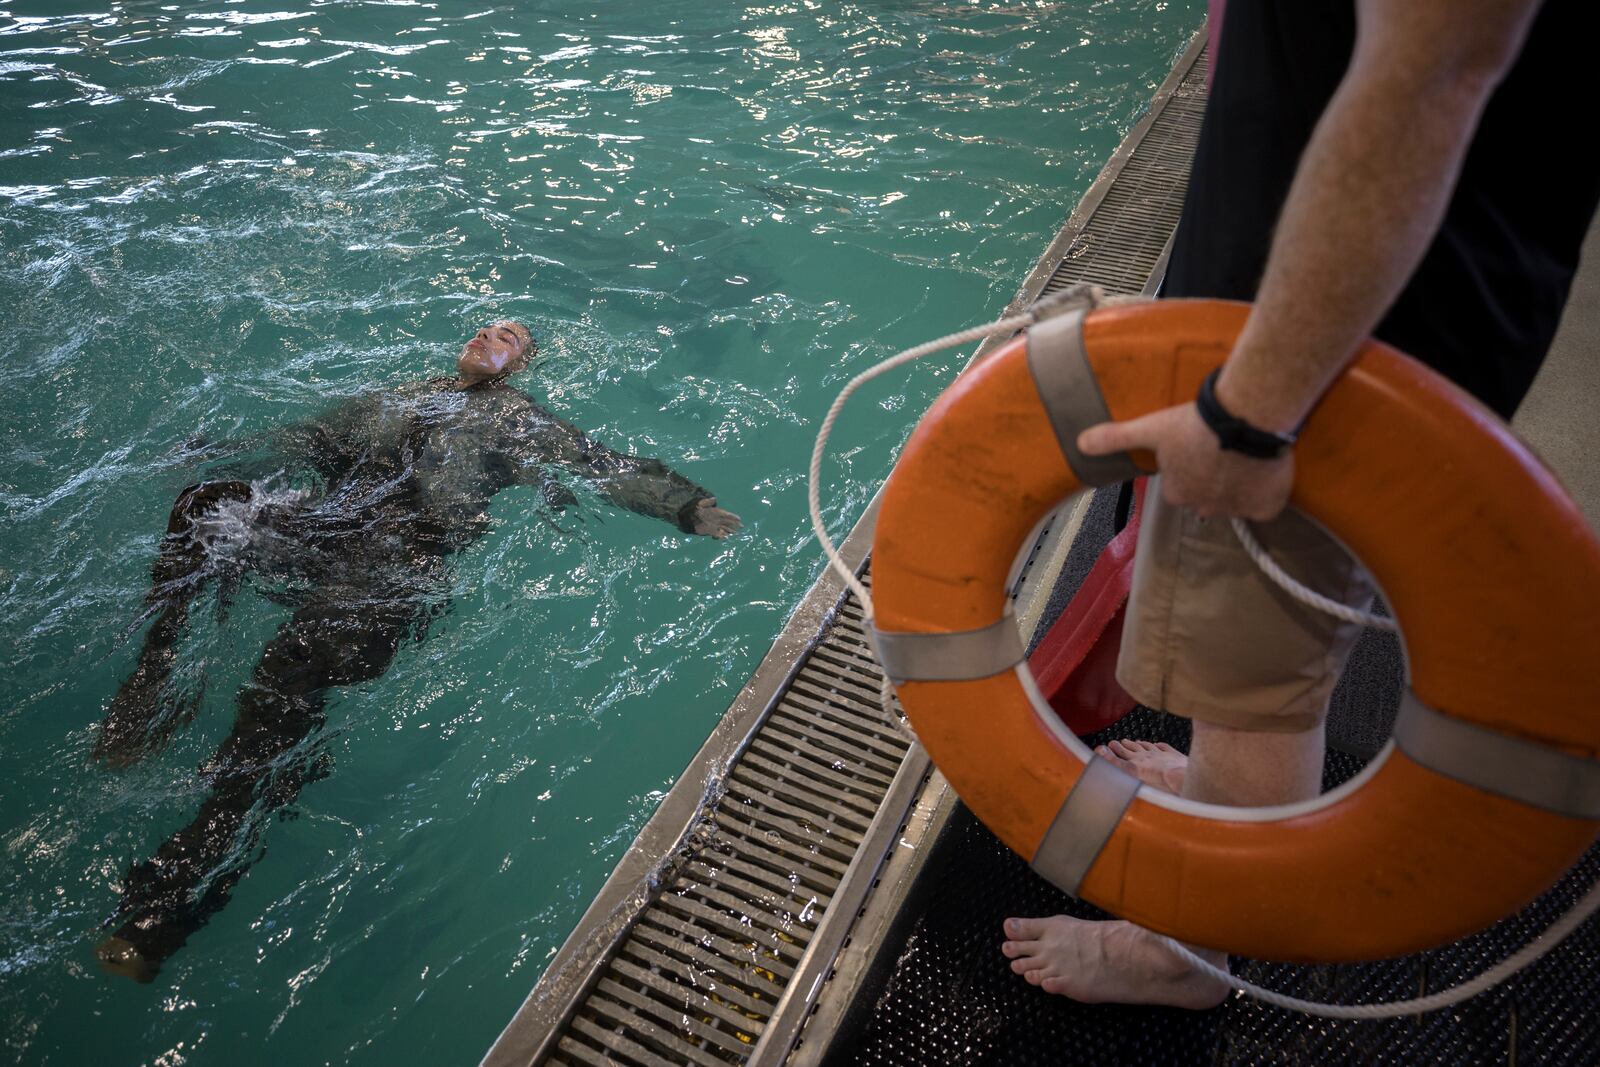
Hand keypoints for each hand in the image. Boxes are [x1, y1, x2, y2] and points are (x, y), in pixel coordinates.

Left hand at [691, 497, 741, 538]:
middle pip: (728, 522)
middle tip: (741, 526)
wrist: (690, 517)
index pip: (727, 514)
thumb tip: (714, 498)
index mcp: (717, 512)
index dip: (733, 517)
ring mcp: (715, 526)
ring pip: (725, 528)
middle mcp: (717, 519)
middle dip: (735, 524)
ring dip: (730, 531)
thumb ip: (707, 502)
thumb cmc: (696, 509)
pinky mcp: (711, 531)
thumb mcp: (701, 504)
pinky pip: (718, 534)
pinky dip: (721, 536)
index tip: (739, 519)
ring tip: (736, 534)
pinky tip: (725, 538)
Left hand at [1077, 403, 1293, 520]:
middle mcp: (1203, 507)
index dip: (1188, 467)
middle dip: (1211, 480)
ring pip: (1235, 501)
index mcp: (1176, 492)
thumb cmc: (1195, 424)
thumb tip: (1079, 443)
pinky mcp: (1266, 506)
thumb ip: (1115, 438)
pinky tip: (1264, 471)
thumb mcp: (1151, 428)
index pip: (1179, 486)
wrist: (1247, 419)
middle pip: (1205, 497)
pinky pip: (1264, 505)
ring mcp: (1236, 509)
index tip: (1196, 448)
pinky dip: (1266, 492)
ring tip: (1243, 456)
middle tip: (1221, 451)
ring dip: (1237, 485)